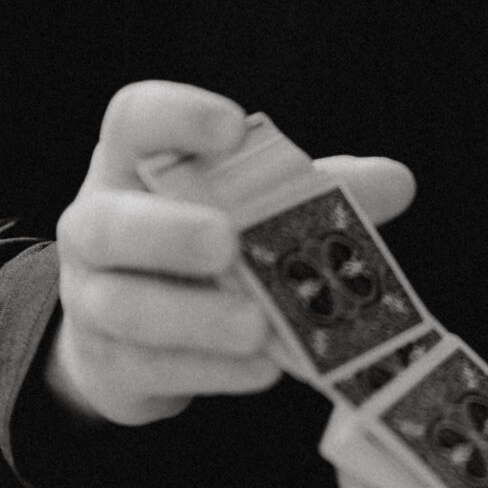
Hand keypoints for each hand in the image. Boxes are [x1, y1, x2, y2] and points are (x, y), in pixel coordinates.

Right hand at [48, 79, 415, 428]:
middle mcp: (94, 225)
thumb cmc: (201, 241)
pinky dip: (209, 370)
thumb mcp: (252, 205)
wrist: (132, 337)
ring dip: (192, 317)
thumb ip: (315, 190)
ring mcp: (90, 299)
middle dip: (167, 231)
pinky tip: (260, 367)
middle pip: (108, 222)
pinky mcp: (107, 364)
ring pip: (123, 306)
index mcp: (131, 163)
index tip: (233, 127)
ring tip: (255, 324)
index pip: (134, 118)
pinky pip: (151, 367)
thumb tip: (397, 181)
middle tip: (226, 241)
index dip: (177, 117)